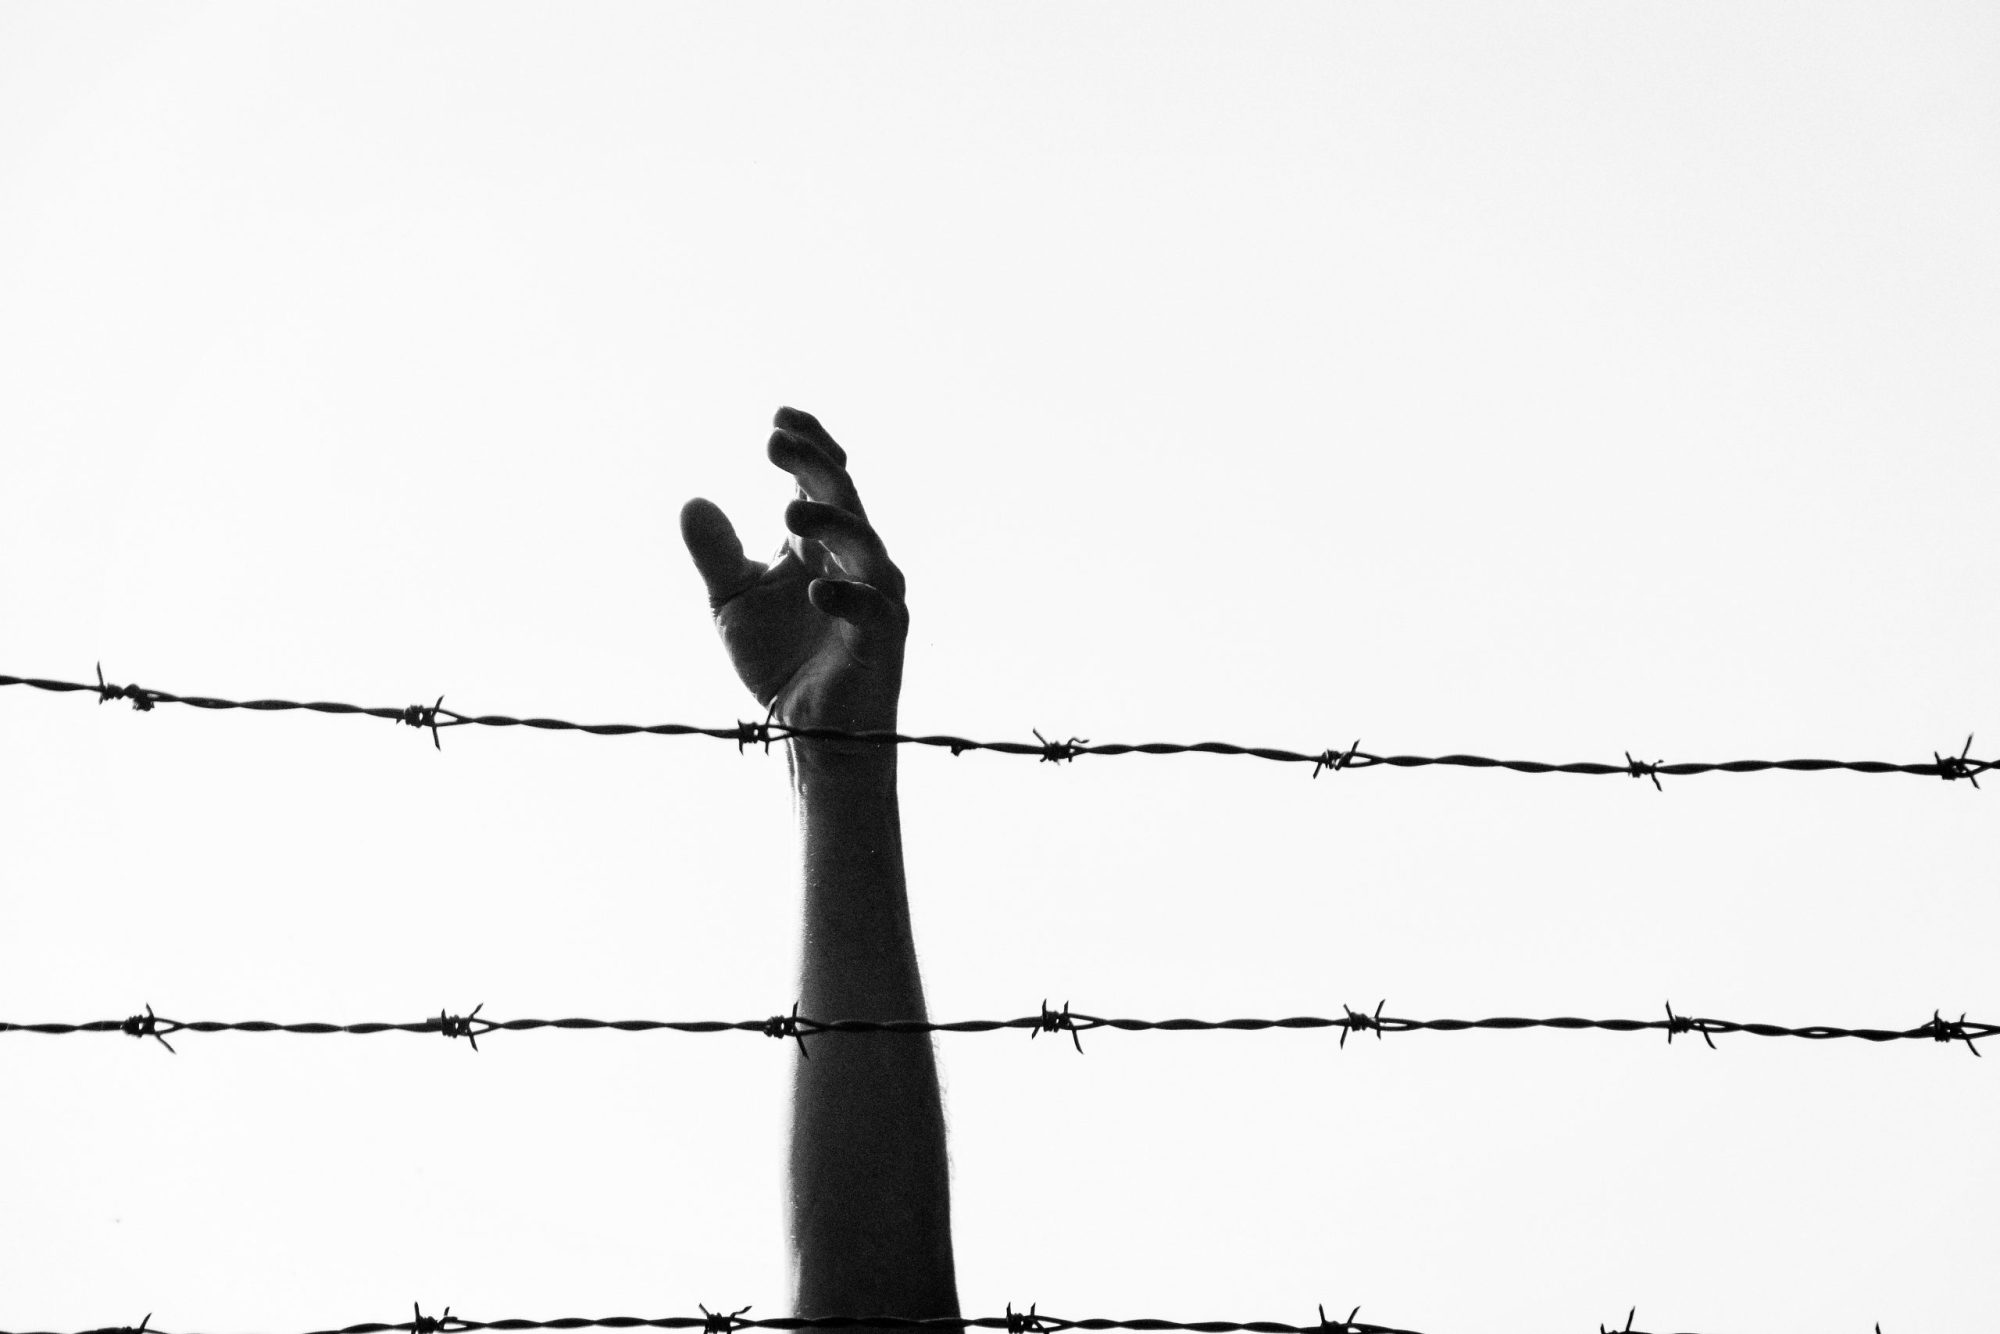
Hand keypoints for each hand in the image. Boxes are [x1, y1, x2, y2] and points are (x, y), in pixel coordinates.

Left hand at [680, 407, 907, 738]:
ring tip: (787, 513)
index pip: (824, 478)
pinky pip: (875, 610)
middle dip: (814, 466)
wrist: (805, 732)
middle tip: (775, 443)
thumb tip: (692, 502)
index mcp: (822, 542)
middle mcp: (856, 560)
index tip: (778, 418)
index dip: (809, 445)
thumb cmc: (779, 659)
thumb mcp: (732, 601)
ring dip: (832, 523)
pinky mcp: (883, 642)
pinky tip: (815, 588)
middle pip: (845, 498)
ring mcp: (875, 598)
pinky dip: (849, 595)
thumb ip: (716, 553)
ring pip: (867, 546)